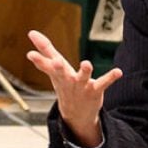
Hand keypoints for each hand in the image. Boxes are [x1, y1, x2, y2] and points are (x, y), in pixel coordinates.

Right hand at [25, 30, 122, 147]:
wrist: (75, 114)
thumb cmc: (65, 86)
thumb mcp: (53, 69)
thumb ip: (45, 50)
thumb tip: (31, 32)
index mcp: (56, 74)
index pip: (45, 65)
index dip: (38, 59)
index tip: (30, 54)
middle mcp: (67, 80)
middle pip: (60, 73)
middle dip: (57, 67)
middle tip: (56, 62)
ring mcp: (81, 86)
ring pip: (82, 78)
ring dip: (85, 71)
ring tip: (86, 63)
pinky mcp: (95, 90)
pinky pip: (103, 83)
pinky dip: (110, 77)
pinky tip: (118, 72)